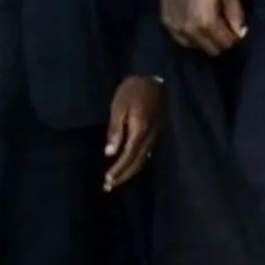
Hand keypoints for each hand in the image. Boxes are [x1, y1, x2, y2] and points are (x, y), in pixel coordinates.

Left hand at [104, 76, 162, 191]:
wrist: (154, 77)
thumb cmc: (132, 89)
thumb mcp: (118, 106)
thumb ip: (115, 130)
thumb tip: (110, 154)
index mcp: (140, 130)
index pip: (128, 157)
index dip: (118, 170)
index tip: (107, 181)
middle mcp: (151, 136)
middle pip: (137, 162)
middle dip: (123, 176)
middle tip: (109, 187)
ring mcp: (156, 135)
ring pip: (144, 160)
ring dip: (130, 172)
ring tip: (117, 180)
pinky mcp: (157, 132)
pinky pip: (148, 152)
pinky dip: (138, 162)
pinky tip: (131, 165)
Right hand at [155, 0, 244, 54]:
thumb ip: (236, 14)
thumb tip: (240, 33)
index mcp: (206, 22)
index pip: (226, 44)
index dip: (234, 37)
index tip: (236, 26)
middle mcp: (189, 31)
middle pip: (212, 50)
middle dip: (222, 42)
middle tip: (225, 26)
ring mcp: (175, 29)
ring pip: (197, 47)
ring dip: (207, 41)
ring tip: (210, 23)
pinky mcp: (166, 24)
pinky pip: (183, 41)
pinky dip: (193, 37)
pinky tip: (196, 23)